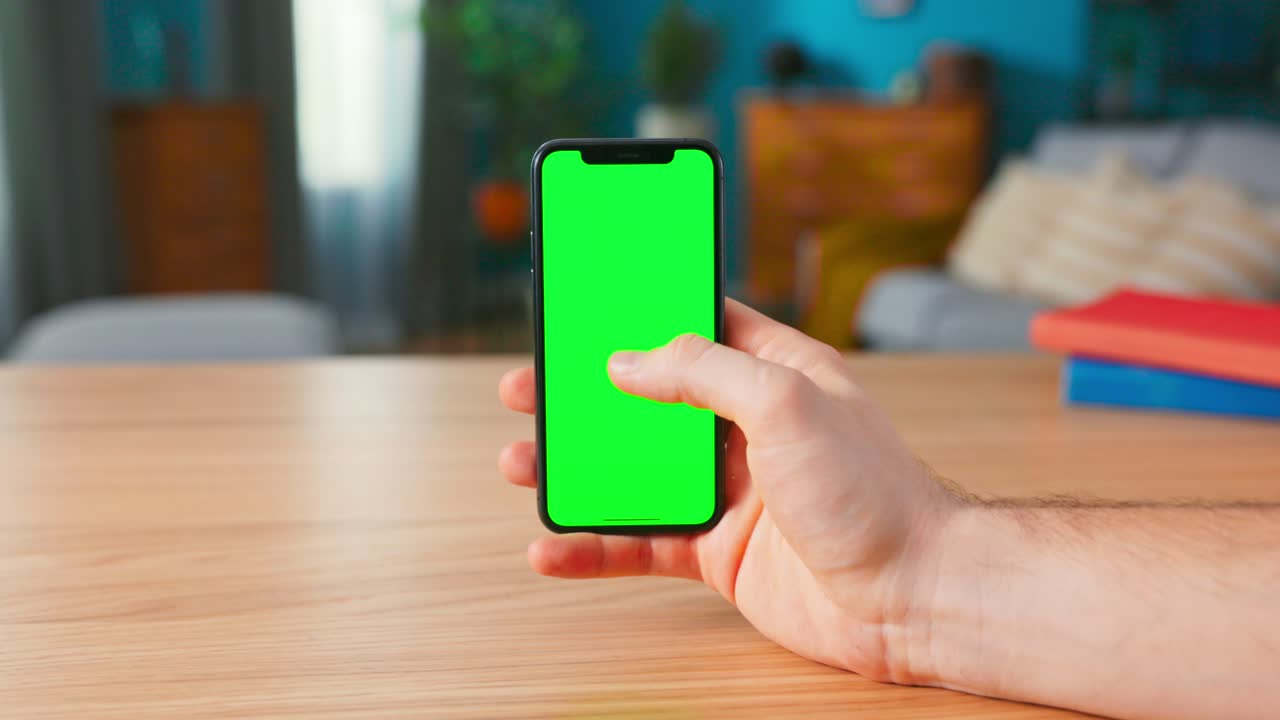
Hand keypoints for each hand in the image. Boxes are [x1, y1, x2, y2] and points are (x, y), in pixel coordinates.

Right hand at [497, 299, 957, 682]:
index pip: (697, 325)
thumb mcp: (787, 402)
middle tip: (529, 388)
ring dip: (577, 470)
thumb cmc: (874, 492)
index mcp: (774, 372)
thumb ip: (703, 371)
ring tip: (522, 463)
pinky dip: (594, 544)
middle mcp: (748, 427)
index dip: (641, 311)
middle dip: (585, 395)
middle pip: (648, 400)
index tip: (587, 303)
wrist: (911, 598)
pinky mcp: (719, 551)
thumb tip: (628, 361)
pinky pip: (642, 542)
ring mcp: (731, 490)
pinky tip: (551, 545)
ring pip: (634, 472)